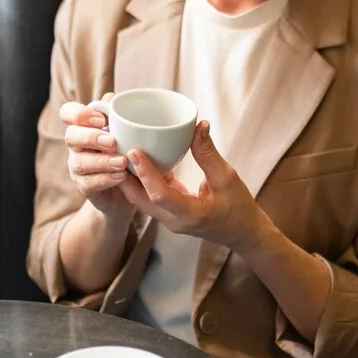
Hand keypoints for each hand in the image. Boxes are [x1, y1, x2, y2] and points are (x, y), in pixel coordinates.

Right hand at [60, 97, 132, 216]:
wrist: (130, 187)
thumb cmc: (125, 151)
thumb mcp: (126, 133)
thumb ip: (118, 116)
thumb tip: (110, 98)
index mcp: (83, 126)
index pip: (68, 113)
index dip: (79, 114)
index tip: (101, 119)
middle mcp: (76, 145)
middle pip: (71, 136)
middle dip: (91, 137)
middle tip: (112, 141)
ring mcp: (77, 166)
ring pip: (79, 162)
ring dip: (102, 161)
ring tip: (122, 162)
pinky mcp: (84, 186)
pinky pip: (89, 183)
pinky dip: (106, 179)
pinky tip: (121, 176)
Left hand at [118, 121, 268, 251]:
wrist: (241, 231)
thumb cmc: (238, 206)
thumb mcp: (227, 178)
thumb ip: (208, 153)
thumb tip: (198, 125)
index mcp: (192, 213)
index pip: (161, 195)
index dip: (145, 173)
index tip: (135, 151)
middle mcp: (175, 221)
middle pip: (140, 199)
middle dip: (125, 175)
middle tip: (116, 147)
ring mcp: (168, 220)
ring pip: (140, 200)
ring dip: (128, 178)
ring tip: (119, 152)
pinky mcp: (167, 215)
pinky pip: (147, 198)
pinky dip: (140, 181)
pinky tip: (135, 161)